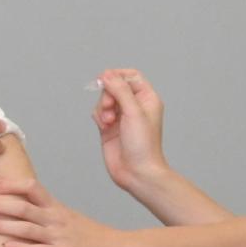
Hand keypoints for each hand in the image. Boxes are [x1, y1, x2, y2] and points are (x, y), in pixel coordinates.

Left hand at [0, 172, 133, 246]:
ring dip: (5, 226)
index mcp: (57, 208)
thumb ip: (48, 214)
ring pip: (28, 228)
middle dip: (0, 204)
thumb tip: (25, 209)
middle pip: (24, 207)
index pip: (32, 188)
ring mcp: (59, 237)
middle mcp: (56, 219)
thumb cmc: (93, 237)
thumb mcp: (69, 219)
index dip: (11, 185)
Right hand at [93, 67, 172, 197]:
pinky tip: (104, 127)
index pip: (131, 77)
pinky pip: (98, 112)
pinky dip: (98, 116)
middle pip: (114, 87)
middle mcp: (135, 106)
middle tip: (109, 107)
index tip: (105, 79)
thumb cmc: (143, 145)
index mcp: (147, 99)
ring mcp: (121, 117)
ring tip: (108, 121)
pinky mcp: (110, 127)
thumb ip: (120, 90)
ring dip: (102, 108)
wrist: (136, 171)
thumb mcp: (133, 112)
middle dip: (107, 95)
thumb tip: (107, 75)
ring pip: (104, 100)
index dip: (117, 76)